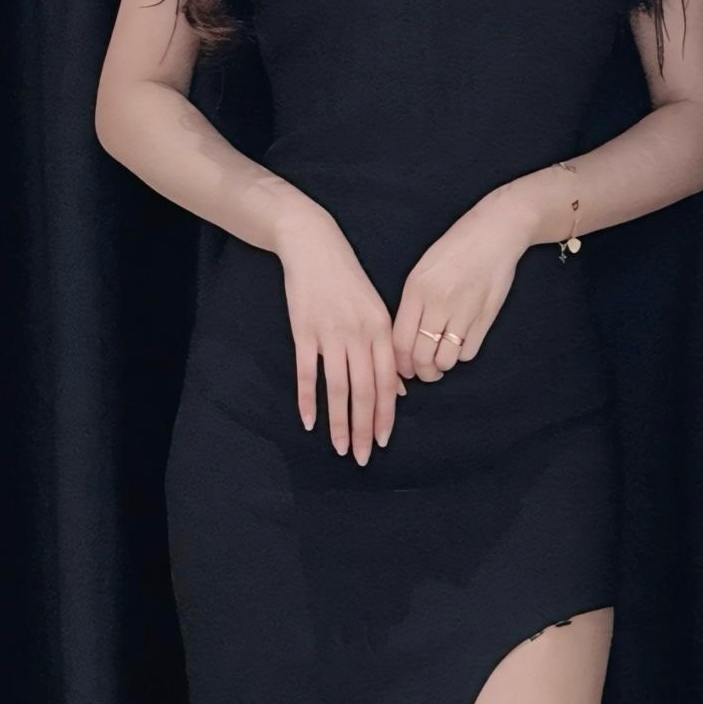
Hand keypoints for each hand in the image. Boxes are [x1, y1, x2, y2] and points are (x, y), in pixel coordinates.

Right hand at [273, 199, 402, 462]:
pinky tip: (310, 423)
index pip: (386, 383)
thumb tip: (398, 391)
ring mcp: (331, 334)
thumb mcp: (376, 311)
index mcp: (382, 331)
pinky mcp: (304, 331)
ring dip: (339, 422)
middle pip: (364, 391)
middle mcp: (360, 335)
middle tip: (360, 457)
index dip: (385, 415)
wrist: (315, 246)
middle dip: (364, 428)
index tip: (381, 442)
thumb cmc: (348, 281)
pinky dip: (308, 400)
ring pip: (338, 388)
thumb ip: (386, 351)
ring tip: (339, 447)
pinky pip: (308, 373)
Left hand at [393, 185, 535, 384]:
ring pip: (445, 360)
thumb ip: (412, 304)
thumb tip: (405, 342)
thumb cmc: (455, 249)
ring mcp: (463, 311)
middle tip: (424, 372)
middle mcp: (437, 303)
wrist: (494, 233)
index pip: (399, 341)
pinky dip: (462, 355)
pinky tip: (460, 344)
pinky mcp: (485, 317)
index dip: (399, 363)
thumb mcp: (422, 270)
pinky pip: (468, 352)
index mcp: (416, 290)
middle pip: (421, 356)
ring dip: (442, 366)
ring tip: (442, 360)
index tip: (404, 368)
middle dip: (421, 372)